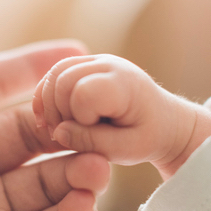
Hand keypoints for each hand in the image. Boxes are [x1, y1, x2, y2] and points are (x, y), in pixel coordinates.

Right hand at [32, 54, 210, 178]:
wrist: (163, 121)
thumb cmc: (149, 137)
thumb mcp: (127, 150)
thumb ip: (93, 143)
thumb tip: (58, 133)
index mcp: (124, 84)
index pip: (82, 94)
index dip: (79, 120)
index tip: (93, 136)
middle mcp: (108, 64)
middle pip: (62, 80)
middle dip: (58, 113)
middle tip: (69, 138)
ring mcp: (95, 60)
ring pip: (54, 74)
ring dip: (49, 105)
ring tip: (61, 130)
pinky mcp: (84, 65)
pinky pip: (54, 74)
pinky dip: (47, 97)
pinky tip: (51, 119)